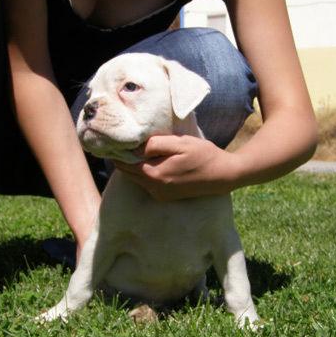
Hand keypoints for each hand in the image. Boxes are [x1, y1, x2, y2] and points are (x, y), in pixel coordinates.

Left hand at [114, 135, 240, 200]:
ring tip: (131, 148)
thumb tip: (135, 147)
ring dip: (132, 165)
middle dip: (121, 158)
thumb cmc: (203, 155)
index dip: (117, 151)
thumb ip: (156, 144)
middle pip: (127, 172)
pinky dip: (142, 172)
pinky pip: (146, 183)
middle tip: (119, 142)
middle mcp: (153, 188)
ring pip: (136, 178)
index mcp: (154, 174)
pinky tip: (147, 160)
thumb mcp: (180, 143)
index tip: (112, 139)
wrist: (223, 176)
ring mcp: (159, 194)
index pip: (125, 163)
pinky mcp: (165, 196)